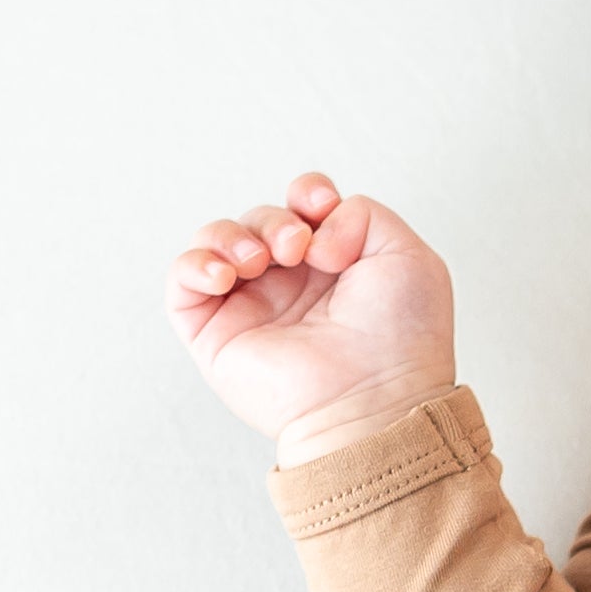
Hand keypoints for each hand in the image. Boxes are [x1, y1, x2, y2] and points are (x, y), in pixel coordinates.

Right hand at [167, 170, 458, 457]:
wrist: (375, 399)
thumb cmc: (402, 341)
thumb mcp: (408, 256)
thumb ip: (364, 213)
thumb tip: (312, 228)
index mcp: (336, 265)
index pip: (302, 206)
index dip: (306, 192)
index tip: (322, 205)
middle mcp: (292, 285)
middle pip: (261, 219)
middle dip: (275, 220)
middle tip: (298, 248)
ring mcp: (252, 308)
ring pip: (217, 240)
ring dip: (234, 235)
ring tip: (261, 261)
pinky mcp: (216, 334)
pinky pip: (182, 281)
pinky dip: (195, 263)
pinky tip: (225, 275)